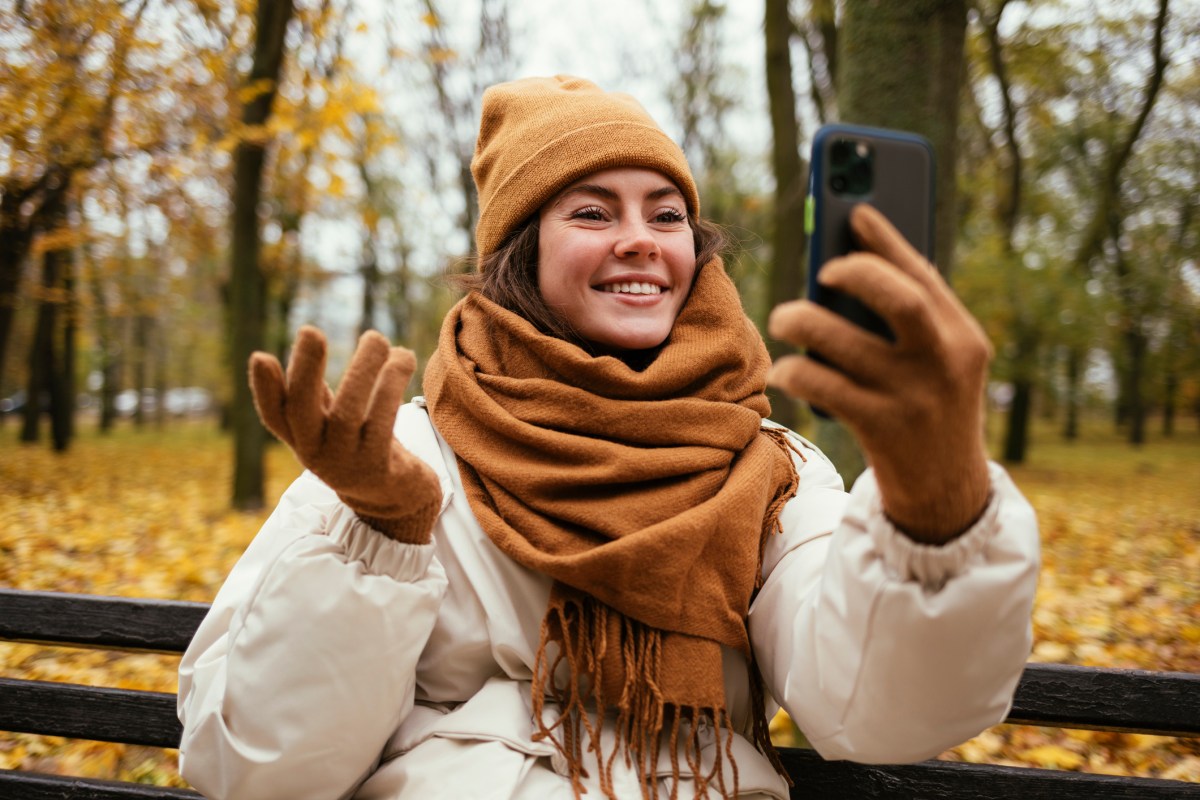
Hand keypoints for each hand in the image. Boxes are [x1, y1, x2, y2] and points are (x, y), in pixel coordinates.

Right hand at [249, 326, 441, 543]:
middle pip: (301, 411)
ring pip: (348, 413)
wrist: (397, 498)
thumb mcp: (332, 425)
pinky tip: (403, 358)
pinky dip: (391, 386)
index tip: (260, 357)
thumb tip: (297, 346)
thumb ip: (316, 395)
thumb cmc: (361, 448)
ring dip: (363, 369)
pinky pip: (383, 421)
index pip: (274, 416)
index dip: (264, 389)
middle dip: (304, 370)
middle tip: (310, 331)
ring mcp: (346, 463)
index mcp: (302, 439)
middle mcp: (317, 454)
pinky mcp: (379, 467)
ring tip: (376, 338)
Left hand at [768, 204, 990, 543]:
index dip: (887, 239)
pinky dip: (798, 371)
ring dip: (806, 321)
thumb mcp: (939, 366)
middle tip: (820, 272)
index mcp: (963, 337)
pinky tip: (785, 368)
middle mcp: (945, 362)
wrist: (946, 497)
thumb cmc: (928, 413)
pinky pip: (827, 389)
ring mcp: (914, 397)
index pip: (924, 275)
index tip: (854, 211)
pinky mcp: (883, 430)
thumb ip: (910, 323)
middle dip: (855, 272)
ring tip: (783, 316)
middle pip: (900, 299)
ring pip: (849, 344)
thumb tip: (852, 266)